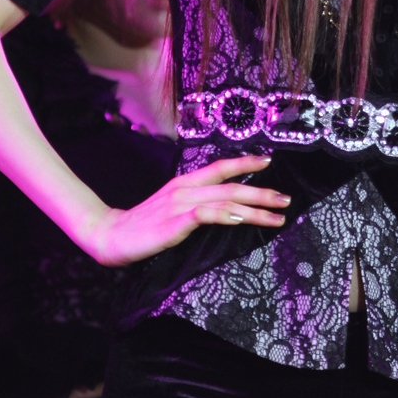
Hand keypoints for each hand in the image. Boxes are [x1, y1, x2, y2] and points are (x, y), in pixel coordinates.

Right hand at [84, 154, 289, 265]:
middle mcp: (186, 189)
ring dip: (255, 208)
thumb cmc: (144, 225)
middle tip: (286, 198)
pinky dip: (225, 215)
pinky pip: (205, 216)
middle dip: (263, 192)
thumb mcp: (173, 208)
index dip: (245, 163)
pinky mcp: (175, 223)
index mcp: (186, 183)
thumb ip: (196, 204)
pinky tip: (241, 219)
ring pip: (225, 201)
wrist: (111, 235)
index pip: (221, 167)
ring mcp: (180, 205)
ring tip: (277, 215)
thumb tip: (226, 208)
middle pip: (231, 186)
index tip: (268, 162)